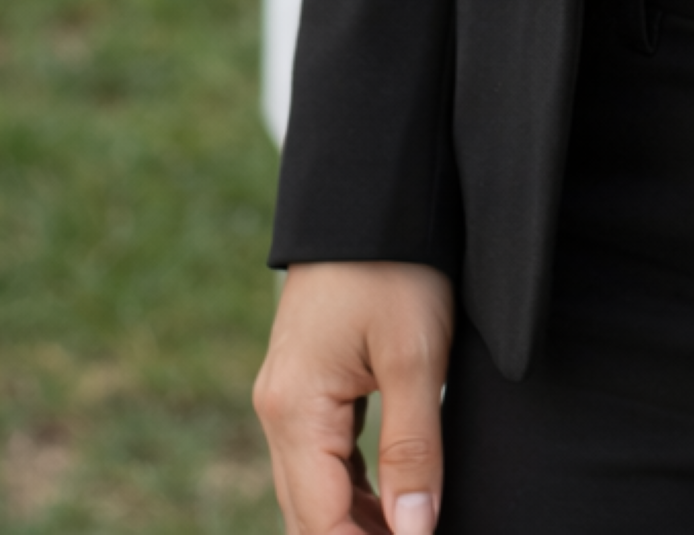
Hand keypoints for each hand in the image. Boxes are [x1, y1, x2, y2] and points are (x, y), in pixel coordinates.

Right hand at [254, 261, 453, 534]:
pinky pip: (323, 461)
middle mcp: (278, 413)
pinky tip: (393, 507)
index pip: (321, 526)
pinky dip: (354, 492)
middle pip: (309, 518)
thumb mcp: (415, 356)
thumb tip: (414, 533)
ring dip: (357, 525)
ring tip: (413, 532)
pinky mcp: (305, 386)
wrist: (369, 192)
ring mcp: (287, 399)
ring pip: (315, 493)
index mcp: (295, 411)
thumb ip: (413, 449)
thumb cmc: (394, 265)